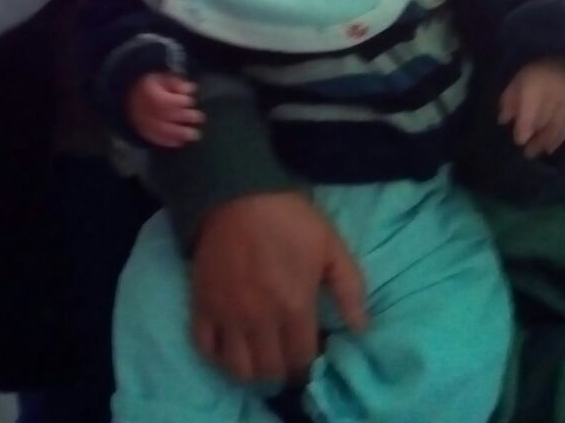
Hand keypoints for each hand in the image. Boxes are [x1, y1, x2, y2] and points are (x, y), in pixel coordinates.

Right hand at [127, 73, 202, 146]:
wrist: (128, 96)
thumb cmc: (149, 85)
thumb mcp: (161, 77)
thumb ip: (176, 83)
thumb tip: (191, 90)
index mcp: (149, 94)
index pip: (167, 100)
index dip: (180, 101)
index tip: (191, 101)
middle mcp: (145, 110)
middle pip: (167, 115)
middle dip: (185, 117)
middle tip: (199, 118)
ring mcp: (143, 122)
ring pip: (162, 130)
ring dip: (180, 133)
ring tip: (195, 135)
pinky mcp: (142, 131)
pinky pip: (155, 139)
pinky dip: (169, 142)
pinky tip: (180, 142)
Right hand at [190, 192, 367, 384]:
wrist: (237, 192)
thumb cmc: (289, 219)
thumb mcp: (331, 247)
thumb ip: (350, 290)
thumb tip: (361, 330)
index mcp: (294, 307)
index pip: (302, 359)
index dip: (309, 364)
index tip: (309, 355)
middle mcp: (260, 319)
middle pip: (270, 369)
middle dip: (282, 371)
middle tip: (285, 359)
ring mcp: (227, 313)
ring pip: (238, 367)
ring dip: (252, 371)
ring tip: (259, 359)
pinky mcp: (202, 303)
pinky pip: (203, 345)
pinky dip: (216, 355)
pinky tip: (228, 349)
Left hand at [499, 58, 564, 156]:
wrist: (561, 58)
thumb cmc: (533, 70)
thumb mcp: (516, 81)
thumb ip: (509, 99)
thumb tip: (503, 120)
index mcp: (535, 84)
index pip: (531, 109)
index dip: (525, 126)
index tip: (519, 141)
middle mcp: (554, 92)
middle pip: (545, 120)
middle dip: (536, 139)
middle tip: (528, 153)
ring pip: (558, 125)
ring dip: (548, 141)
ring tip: (539, 153)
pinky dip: (560, 138)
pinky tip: (552, 148)